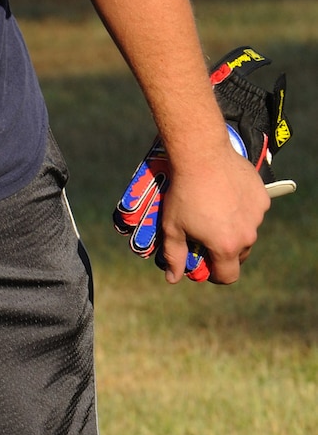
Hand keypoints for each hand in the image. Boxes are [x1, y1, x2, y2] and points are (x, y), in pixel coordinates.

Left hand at [158, 140, 270, 285]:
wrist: (202, 156)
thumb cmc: (184, 194)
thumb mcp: (173, 227)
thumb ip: (175, 256)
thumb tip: (173, 279)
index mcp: (226, 246)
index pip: (228, 276)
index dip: (215, 275)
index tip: (206, 266)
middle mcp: (247, 234)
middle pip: (239, 255)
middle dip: (225, 252)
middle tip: (208, 237)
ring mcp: (258, 215)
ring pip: (247, 231)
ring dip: (235, 229)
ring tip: (216, 212)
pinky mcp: (262, 197)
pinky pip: (254, 212)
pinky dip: (243, 210)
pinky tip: (226, 196)